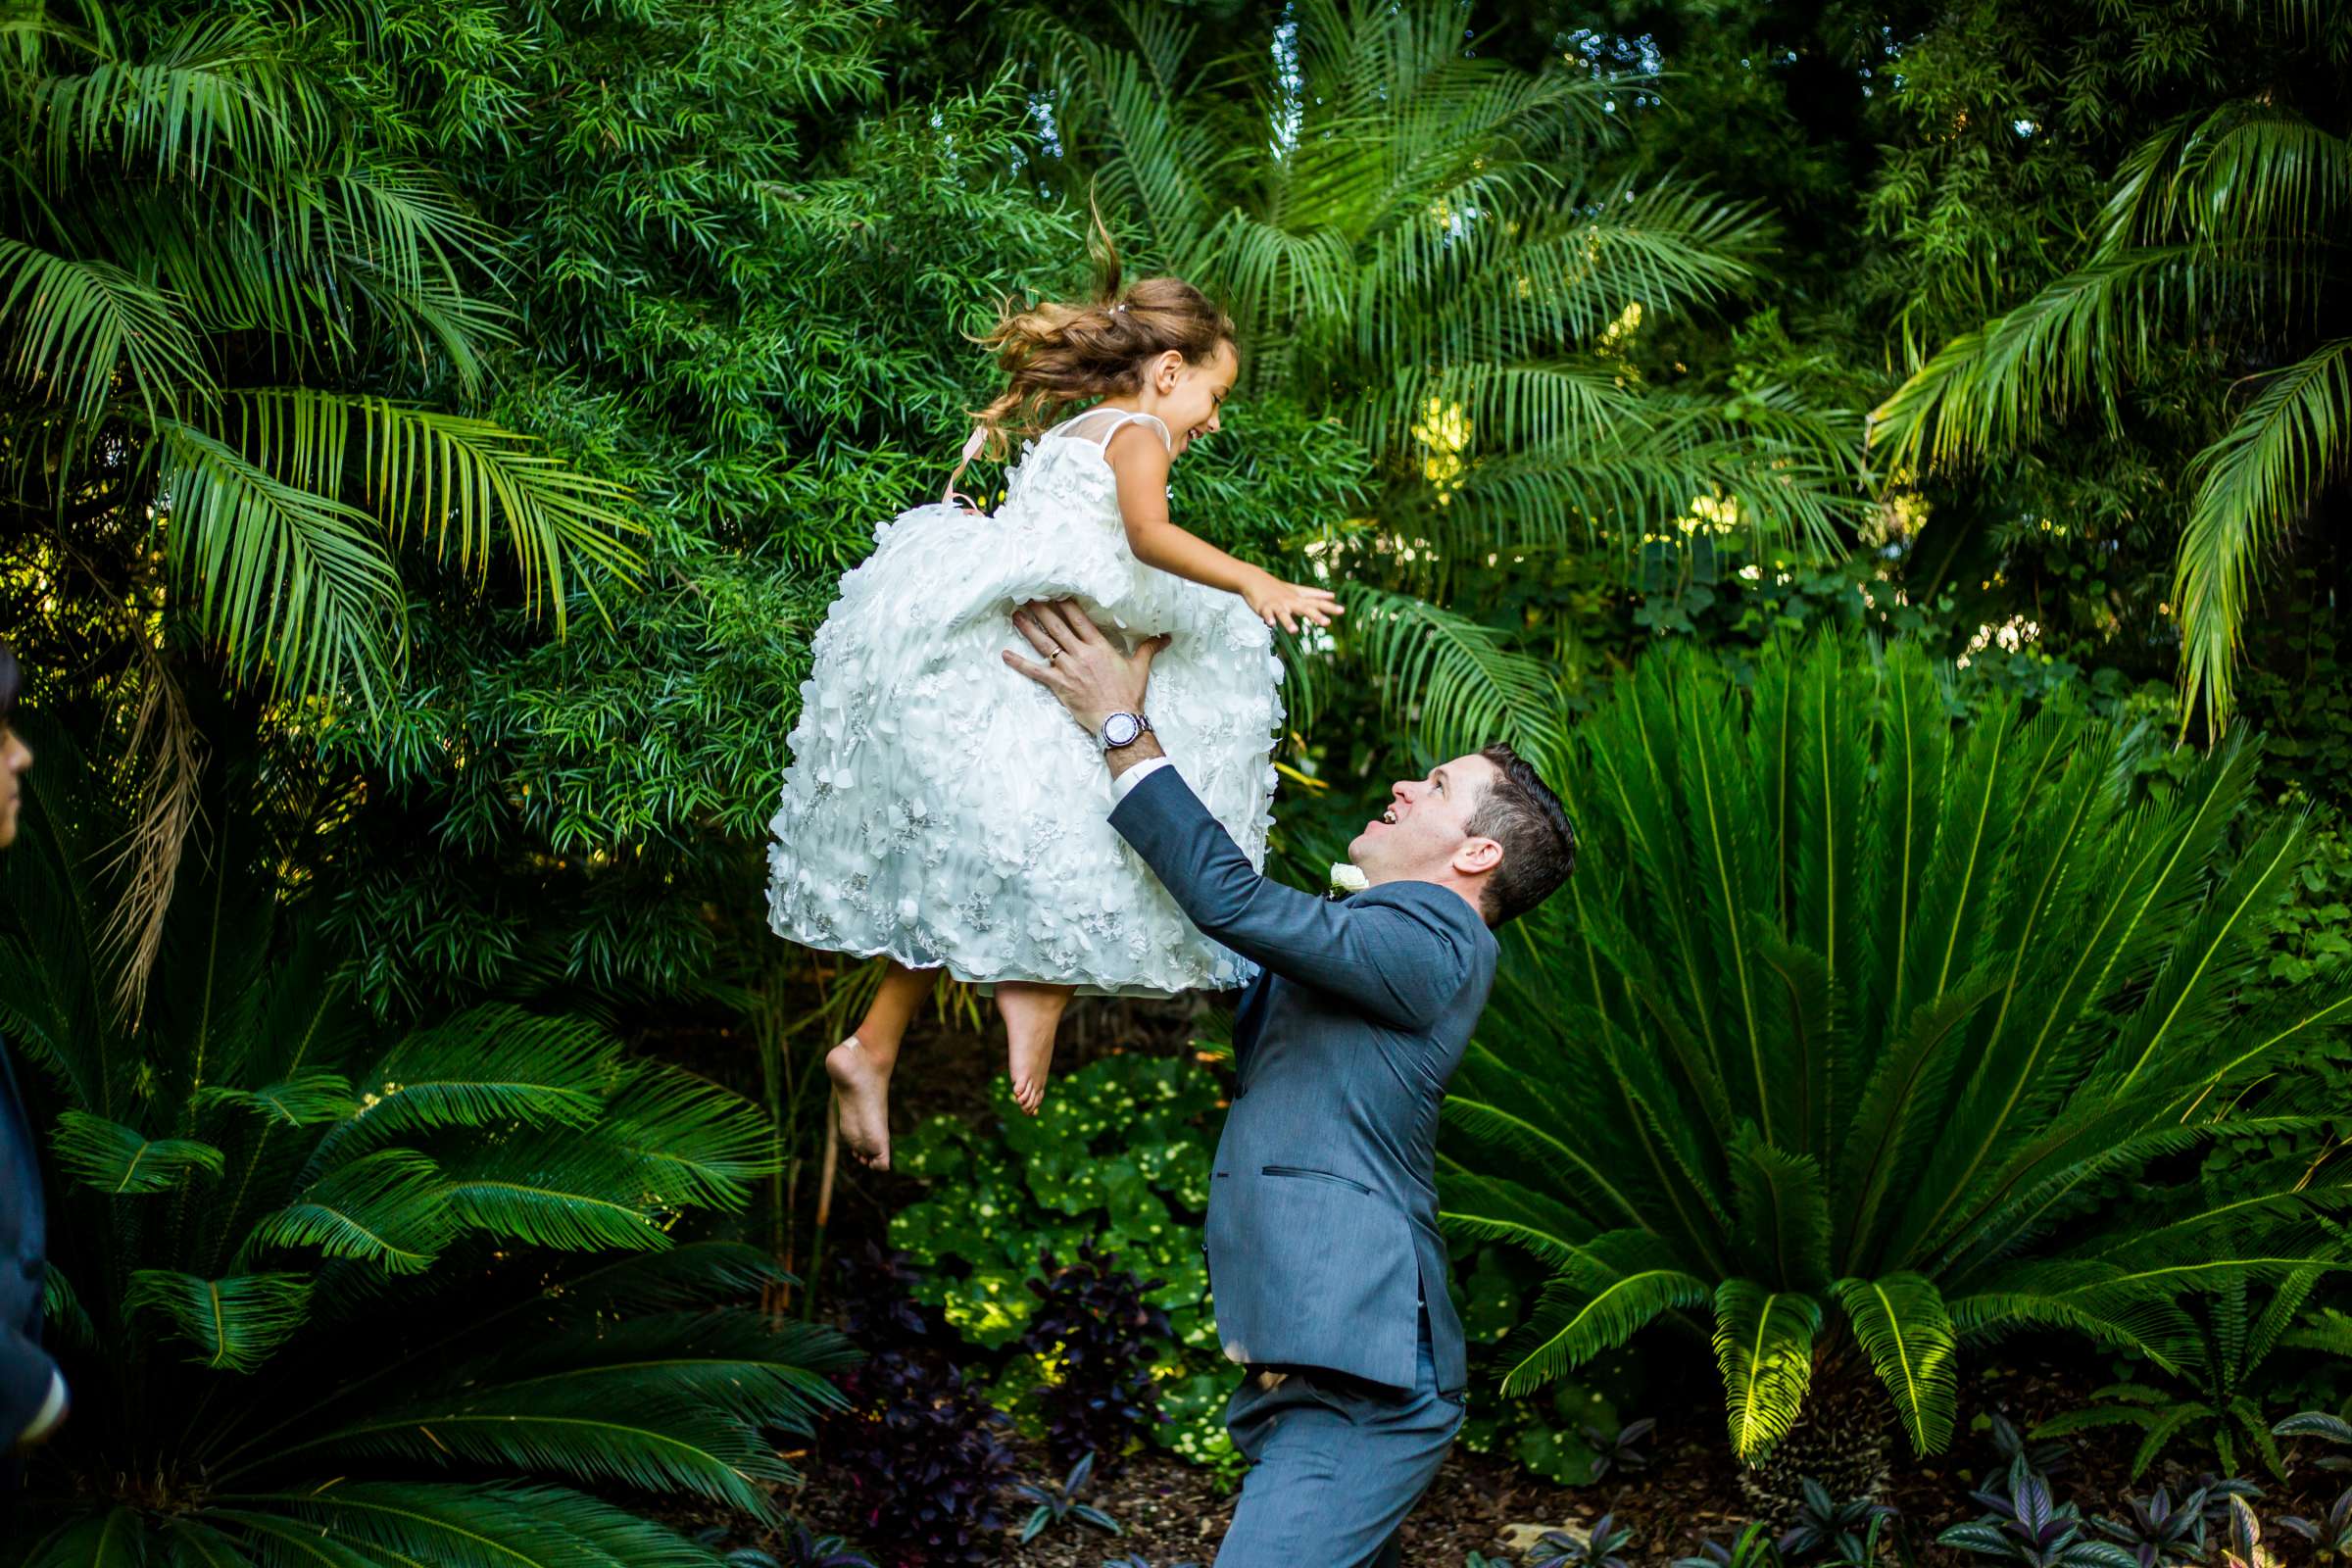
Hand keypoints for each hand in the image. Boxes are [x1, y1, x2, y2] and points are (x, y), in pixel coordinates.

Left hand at [1003, 600, 1170, 736]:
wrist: (1118, 720)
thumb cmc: (1129, 695)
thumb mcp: (1140, 668)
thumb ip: (1149, 648)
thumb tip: (1166, 637)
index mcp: (1099, 647)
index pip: (1079, 619)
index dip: (1065, 604)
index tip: (1054, 592)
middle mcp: (1081, 654)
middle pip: (1057, 626)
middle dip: (1042, 610)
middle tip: (1028, 596)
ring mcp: (1068, 669)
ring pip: (1044, 644)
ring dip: (1028, 628)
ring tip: (1016, 615)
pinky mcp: (1058, 685)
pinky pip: (1035, 671)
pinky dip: (1019, 663)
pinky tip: (1005, 654)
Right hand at [1240, 568, 1342, 633]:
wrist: (1255, 579)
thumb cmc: (1277, 587)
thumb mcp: (1297, 590)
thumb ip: (1315, 594)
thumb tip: (1332, 595)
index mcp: (1299, 599)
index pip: (1317, 602)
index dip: (1329, 607)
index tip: (1342, 611)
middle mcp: (1290, 601)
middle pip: (1304, 608)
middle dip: (1315, 615)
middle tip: (1327, 622)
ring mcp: (1277, 604)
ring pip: (1284, 613)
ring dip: (1288, 622)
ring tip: (1295, 631)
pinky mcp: (1264, 607)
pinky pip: (1267, 614)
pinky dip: (1268, 618)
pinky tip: (1270, 624)